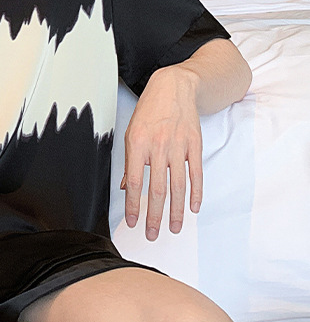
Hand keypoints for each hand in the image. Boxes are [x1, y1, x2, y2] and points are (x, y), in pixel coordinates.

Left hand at [121, 66, 202, 240]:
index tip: (132, 223)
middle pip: (156, 189)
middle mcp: (157, 146)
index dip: (133, 206)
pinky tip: (194, 208)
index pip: (135, 183)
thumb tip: (127, 188)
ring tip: (174, 228)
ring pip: (177, 186)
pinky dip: (196, 193)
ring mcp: (178, 146)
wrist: (174, 87)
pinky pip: (196, 173)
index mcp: (137, 144)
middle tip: (152, 234)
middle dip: (154, 216)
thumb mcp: (131, 133)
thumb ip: (130, 162)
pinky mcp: (194, 145)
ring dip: (176, 211)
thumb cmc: (149, 111)